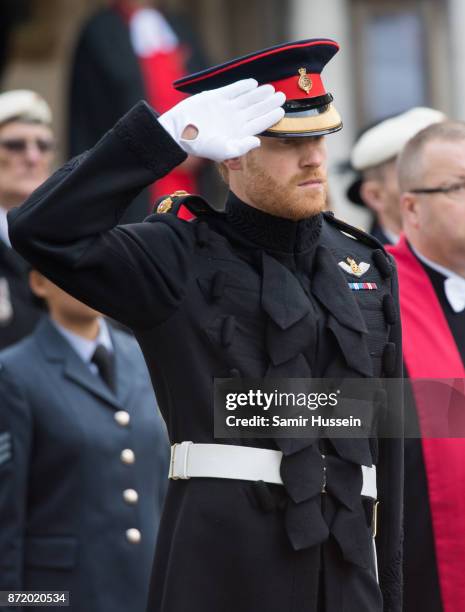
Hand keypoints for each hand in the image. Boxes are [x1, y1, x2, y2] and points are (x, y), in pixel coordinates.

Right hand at [159, 79, 284, 161]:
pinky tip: (253, 83)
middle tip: (282, 95)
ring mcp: (226, 108)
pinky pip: (233, 90)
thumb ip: (242, 147)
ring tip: (271, 88)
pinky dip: (243, 86)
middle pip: (256, 109)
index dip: (271, 116)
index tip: (282, 110)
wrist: (179, 130)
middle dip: (269, 102)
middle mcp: (235, 120)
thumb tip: (258, 141)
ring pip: (248, 99)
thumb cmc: (200, 145)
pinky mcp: (216, 97)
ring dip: (259, 93)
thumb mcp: (223, 150)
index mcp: (238, 132)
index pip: (259, 123)